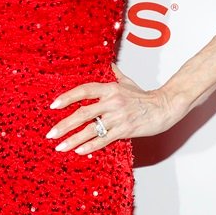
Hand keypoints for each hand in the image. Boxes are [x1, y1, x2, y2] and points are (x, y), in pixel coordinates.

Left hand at [45, 66, 182, 154]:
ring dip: (73, 140)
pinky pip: (104, 140)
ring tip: (60, 146)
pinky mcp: (125, 130)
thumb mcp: (127, 81)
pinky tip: (79, 150)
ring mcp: (118, 117)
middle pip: (82, 113)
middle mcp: (112, 102)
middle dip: (64, 125)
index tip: (53, 106)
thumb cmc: (145, 96)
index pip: (84, 91)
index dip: (67, 98)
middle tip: (50, 133)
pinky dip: (90, 146)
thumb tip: (106, 63)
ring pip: (90, 130)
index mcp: (110, 88)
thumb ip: (114, 74)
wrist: (164, 107)